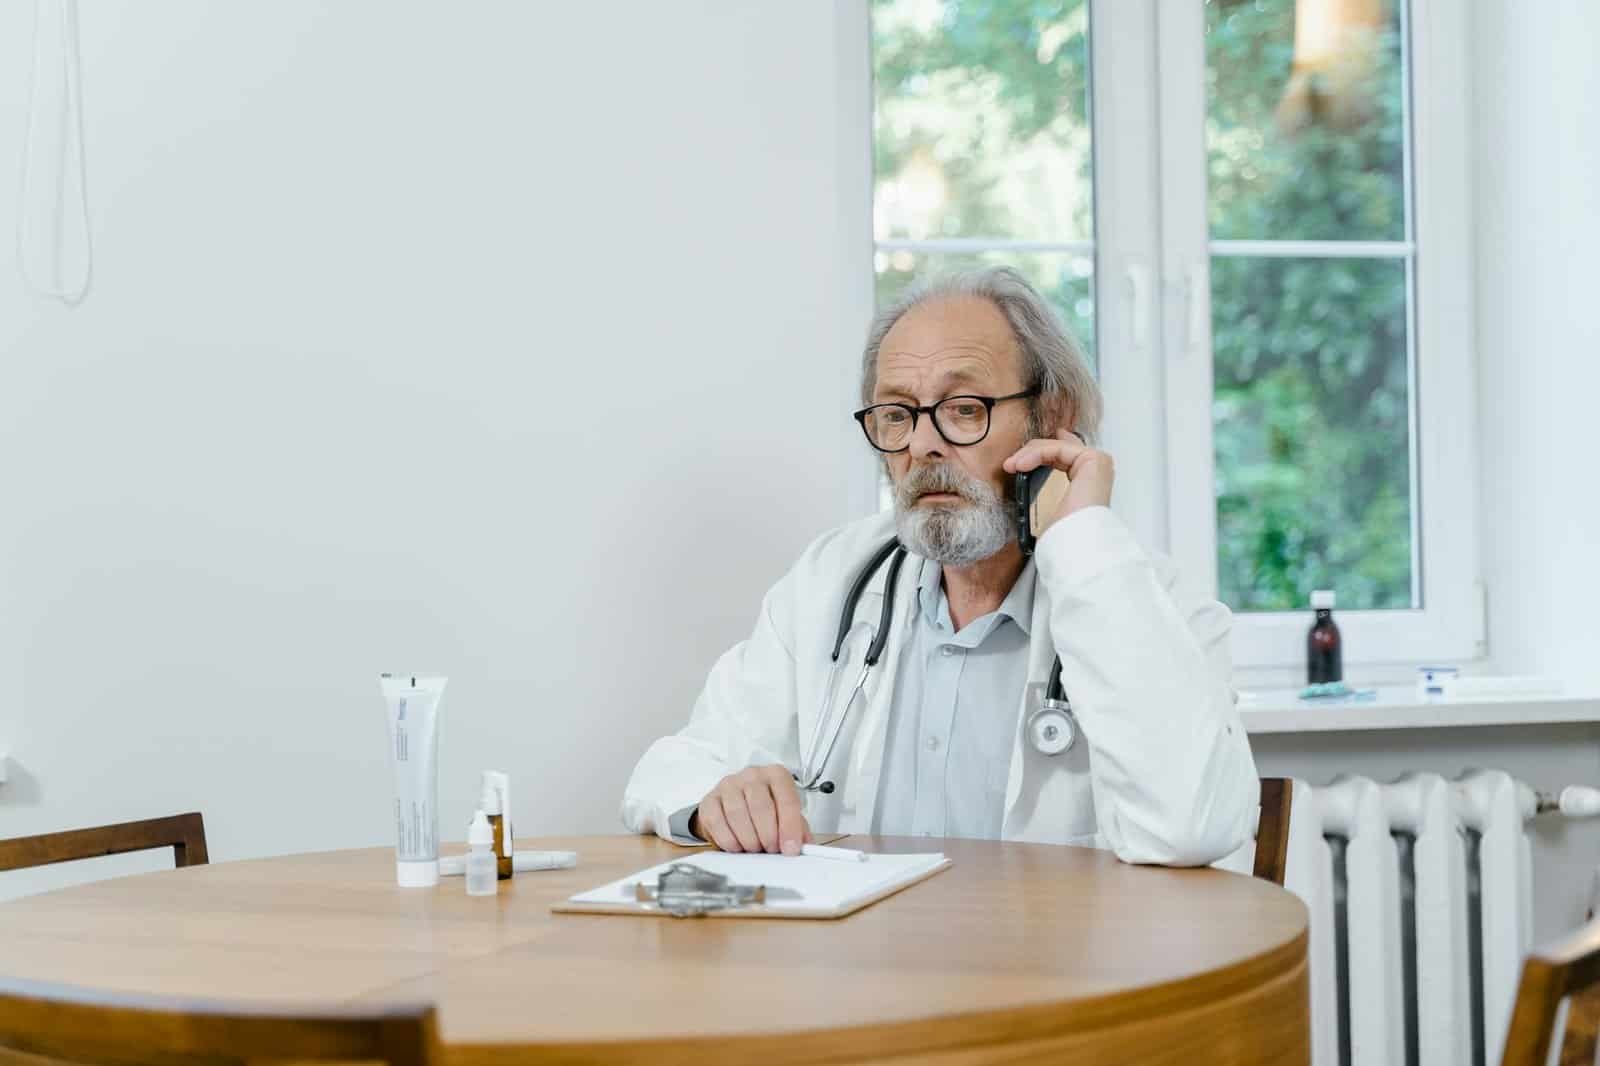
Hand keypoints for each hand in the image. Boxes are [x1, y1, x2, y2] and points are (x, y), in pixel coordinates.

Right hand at [690, 765, 813, 854]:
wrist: (735, 804)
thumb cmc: (765, 809)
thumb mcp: (786, 815)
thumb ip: (798, 830)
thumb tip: (804, 848)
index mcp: (776, 775)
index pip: (787, 800)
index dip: (790, 827)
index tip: (791, 848)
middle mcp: (752, 775)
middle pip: (761, 807)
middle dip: (769, 836)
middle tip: (771, 850)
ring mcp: (729, 785)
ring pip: (738, 815)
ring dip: (749, 840)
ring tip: (755, 848)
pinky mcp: (710, 800)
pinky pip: (717, 822)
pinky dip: (729, 840)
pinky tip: (738, 846)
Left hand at [1002, 428, 1114, 532]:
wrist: (1073, 543)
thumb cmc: (1062, 532)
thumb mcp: (1046, 507)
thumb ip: (1044, 489)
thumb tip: (1027, 476)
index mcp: (1088, 482)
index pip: (1064, 455)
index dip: (1042, 451)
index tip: (1020, 459)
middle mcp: (1095, 471)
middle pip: (1058, 448)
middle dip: (1031, 451)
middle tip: (1010, 464)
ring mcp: (1097, 464)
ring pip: (1056, 446)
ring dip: (1029, 453)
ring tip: (1011, 466)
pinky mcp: (1093, 460)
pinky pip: (1057, 448)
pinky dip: (1036, 454)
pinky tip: (1021, 465)